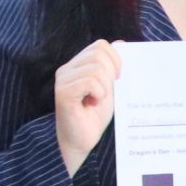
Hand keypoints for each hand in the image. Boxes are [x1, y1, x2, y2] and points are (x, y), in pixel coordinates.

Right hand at [53, 40, 121, 175]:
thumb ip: (113, 67)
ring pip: (96, 68)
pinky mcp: (63, 93)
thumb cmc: (95, 116)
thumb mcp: (110, 87)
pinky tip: (92, 104)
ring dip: (105, 86)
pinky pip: (90, 81)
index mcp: (77, 65)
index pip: (100, 46)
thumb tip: (122, 44)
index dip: (115, 59)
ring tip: (97, 100)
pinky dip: (99, 93)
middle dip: (111, 72)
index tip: (118, 78)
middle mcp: (67, 69)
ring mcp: (62, 80)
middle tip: (107, 92)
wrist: (83, 142)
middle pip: (99, 53)